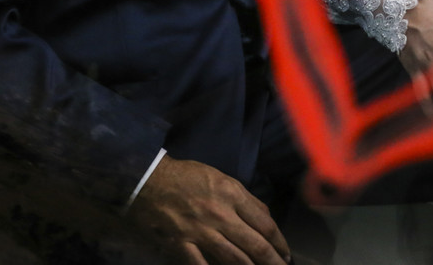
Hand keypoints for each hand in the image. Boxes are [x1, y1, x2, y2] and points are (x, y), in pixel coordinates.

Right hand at [129, 155, 291, 264]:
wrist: (148, 179)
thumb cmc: (186, 176)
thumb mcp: (220, 177)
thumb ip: (244, 198)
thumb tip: (265, 217)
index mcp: (231, 194)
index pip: (265, 223)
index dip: (279, 242)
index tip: (285, 253)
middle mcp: (220, 215)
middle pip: (255, 245)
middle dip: (272, 262)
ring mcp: (200, 232)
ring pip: (235, 260)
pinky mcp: (181, 245)